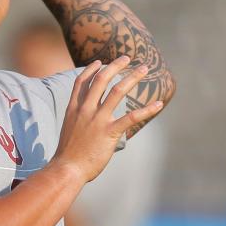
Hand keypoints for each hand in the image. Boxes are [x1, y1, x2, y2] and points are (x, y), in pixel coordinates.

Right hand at [50, 56, 163, 182]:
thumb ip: (77, 118)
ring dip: (132, 77)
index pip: (82, 81)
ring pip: (117, 91)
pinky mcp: (109, 132)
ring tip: (144, 69)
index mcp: (74, 108)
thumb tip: (83, 115)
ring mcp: (97, 119)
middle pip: (101, 80)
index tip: (100, 62)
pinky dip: (147, 110)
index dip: (91, 69)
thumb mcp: (68, 129)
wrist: (67, 168)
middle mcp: (86, 109)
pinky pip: (131, 117)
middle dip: (115, 66)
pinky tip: (158, 104)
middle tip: (127, 57)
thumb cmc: (68, 153)